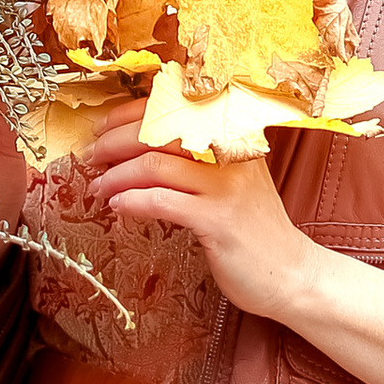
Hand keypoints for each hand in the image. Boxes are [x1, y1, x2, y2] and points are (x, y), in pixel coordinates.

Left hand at [85, 108, 317, 323]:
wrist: (291, 274)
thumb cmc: (254, 230)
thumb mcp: (230, 182)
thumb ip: (197, 162)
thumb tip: (140, 150)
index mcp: (231, 136)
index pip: (172, 108)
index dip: (129, 114)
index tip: (102, 128)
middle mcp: (230, 152)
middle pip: (157, 130)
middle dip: (113, 142)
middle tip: (92, 157)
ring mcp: (226, 185)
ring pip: (154, 164)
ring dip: (116, 175)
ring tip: (99, 186)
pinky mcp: (218, 219)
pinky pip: (162, 201)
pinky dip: (132, 201)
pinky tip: (117, 207)